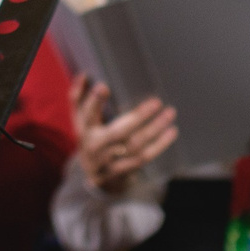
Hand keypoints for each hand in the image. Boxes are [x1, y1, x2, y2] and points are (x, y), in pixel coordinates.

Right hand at [72, 74, 177, 194]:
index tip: (104, 86)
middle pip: (118, 133)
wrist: (94, 176)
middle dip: (138, 117)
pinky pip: (144, 157)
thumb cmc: (90, 138)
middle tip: (156, 102)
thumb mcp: (80, 120)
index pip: (87, 114)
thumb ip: (78, 97)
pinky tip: (171, 131)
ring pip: (135, 145)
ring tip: (170, 113)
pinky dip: (159, 145)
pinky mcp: (125, 170)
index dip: (93, 102)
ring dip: (154, 129)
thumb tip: (84, 74)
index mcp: (85, 130)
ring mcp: (111, 161)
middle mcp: (97, 146)